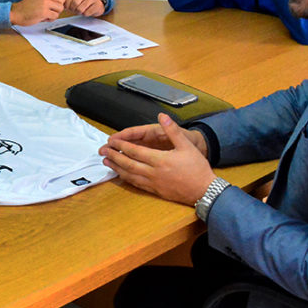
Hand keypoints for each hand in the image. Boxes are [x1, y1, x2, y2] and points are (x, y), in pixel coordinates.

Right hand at [9, 0, 64, 25]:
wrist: (17, 13)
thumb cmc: (27, 5)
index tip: (56, 3)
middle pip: (62, 0)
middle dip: (58, 7)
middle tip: (52, 10)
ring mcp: (44, 3)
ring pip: (60, 8)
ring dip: (55, 13)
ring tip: (48, 14)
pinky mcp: (44, 12)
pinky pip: (55, 16)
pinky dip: (51, 19)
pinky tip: (45, 18)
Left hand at [64, 0, 105, 16]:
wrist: (96, 4)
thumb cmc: (83, 0)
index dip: (67, 4)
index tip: (67, 7)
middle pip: (75, 2)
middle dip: (72, 9)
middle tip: (73, 10)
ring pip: (80, 8)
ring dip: (78, 12)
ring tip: (79, 10)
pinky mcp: (97, 4)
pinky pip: (87, 12)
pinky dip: (84, 14)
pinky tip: (86, 10)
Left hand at [98, 114, 215, 204]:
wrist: (204, 191)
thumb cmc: (197, 168)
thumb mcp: (186, 146)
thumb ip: (172, 130)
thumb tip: (162, 116)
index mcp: (160, 160)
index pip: (135, 151)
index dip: (121, 146)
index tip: (112, 142)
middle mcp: (153, 172)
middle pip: (128, 163)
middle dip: (114, 157)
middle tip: (103, 152)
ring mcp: (153, 183)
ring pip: (130, 175)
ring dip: (116, 168)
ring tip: (106, 163)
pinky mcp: (155, 191)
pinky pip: (136, 184)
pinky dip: (126, 178)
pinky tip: (121, 175)